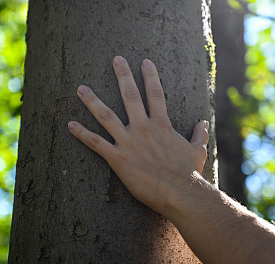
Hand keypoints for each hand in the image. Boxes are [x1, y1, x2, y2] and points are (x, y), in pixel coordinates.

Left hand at [68, 56, 208, 215]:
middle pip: (130, 96)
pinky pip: (96, 143)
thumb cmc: (189, 173)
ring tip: (81, 88)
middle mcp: (143, 128)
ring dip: (92, 101)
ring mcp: (129, 142)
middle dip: (123, 76)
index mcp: (162, 125)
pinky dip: (82, 134)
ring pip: (106, 116)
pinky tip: (70, 124)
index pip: (156, 94)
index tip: (144, 62)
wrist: (180, 193)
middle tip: (116, 59)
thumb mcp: (198, 151)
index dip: (150, 76)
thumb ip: (200, 135)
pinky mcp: (118, 158)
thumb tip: (204, 123)